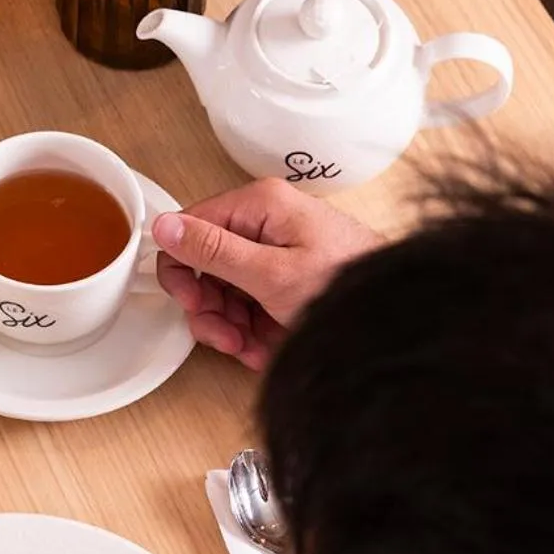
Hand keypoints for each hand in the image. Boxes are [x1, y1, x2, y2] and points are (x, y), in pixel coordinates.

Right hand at [151, 179, 378, 370]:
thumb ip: (213, 250)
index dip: (182, 270)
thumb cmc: (344, 286)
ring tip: (249, 346)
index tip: (191, 303)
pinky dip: (248, 330)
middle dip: (209, 307)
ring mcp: (273, 253)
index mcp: (259, 206)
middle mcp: (264, 224)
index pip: (189, 228)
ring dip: (228, 326)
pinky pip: (246, 304)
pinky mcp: (282, 280)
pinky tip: (263, 345)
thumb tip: (165, 226)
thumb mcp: (270, 273)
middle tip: (225, 335)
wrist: (387, 316)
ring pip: (222, 291)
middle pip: (204, 265)